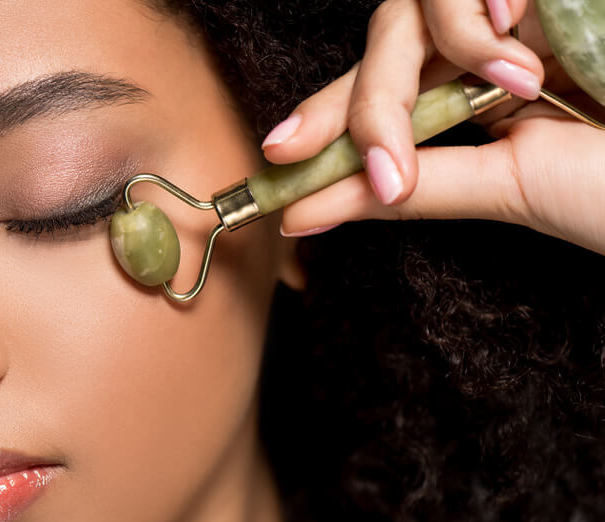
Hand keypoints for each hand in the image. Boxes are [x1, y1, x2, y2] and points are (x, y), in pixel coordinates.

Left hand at [264, 0, 604, 256]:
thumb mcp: (509, 189)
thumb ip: (411, 189)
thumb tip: (304, 215)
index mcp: (473, 95)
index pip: (380, 87)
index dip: (326, 111)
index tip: (278, 155)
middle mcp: (492, 45)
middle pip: (392, 36)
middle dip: (374, 98)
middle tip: (385, 164)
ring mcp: (528, 11)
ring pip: (427, 0)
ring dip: (453, 39)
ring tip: (517, 83)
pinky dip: (483, 5)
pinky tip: (521, 31)